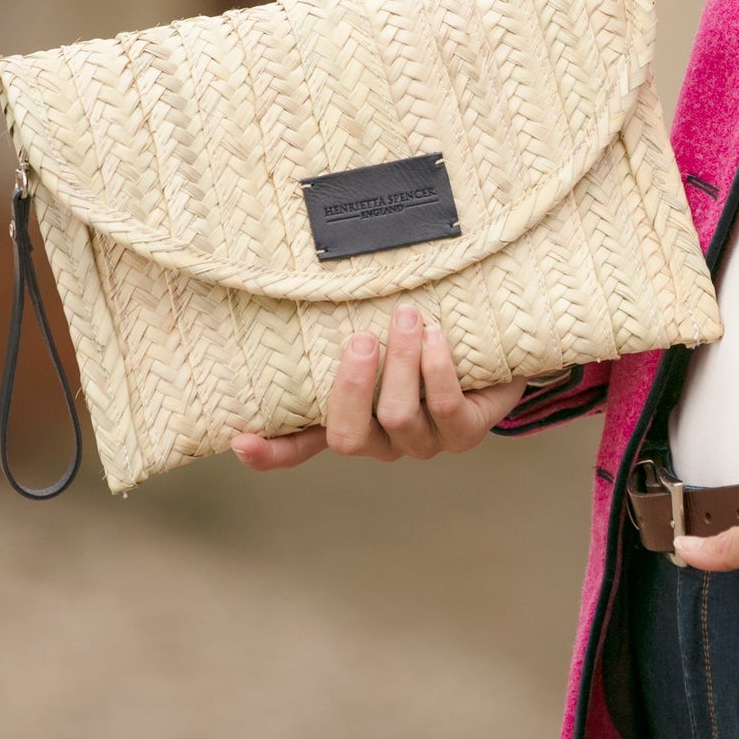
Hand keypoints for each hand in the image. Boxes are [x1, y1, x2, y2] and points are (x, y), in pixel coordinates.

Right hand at [230, 304, 526, 470]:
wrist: (496, 349)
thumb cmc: (424, 340)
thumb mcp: (381, 336)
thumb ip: (345, 330)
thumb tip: (306, 285)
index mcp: (351, 421)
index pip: (301, 448)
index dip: (271, 453)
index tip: (241, 441)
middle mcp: (382, 441)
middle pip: (349, 436)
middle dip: (353, 386)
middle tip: (363, 339)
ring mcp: (424, 443)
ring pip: (399, 417)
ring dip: (401, 363)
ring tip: (406, 318)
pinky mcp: (464, 434)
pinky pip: (443, 407)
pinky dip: (437, 369)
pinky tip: (436, 337)